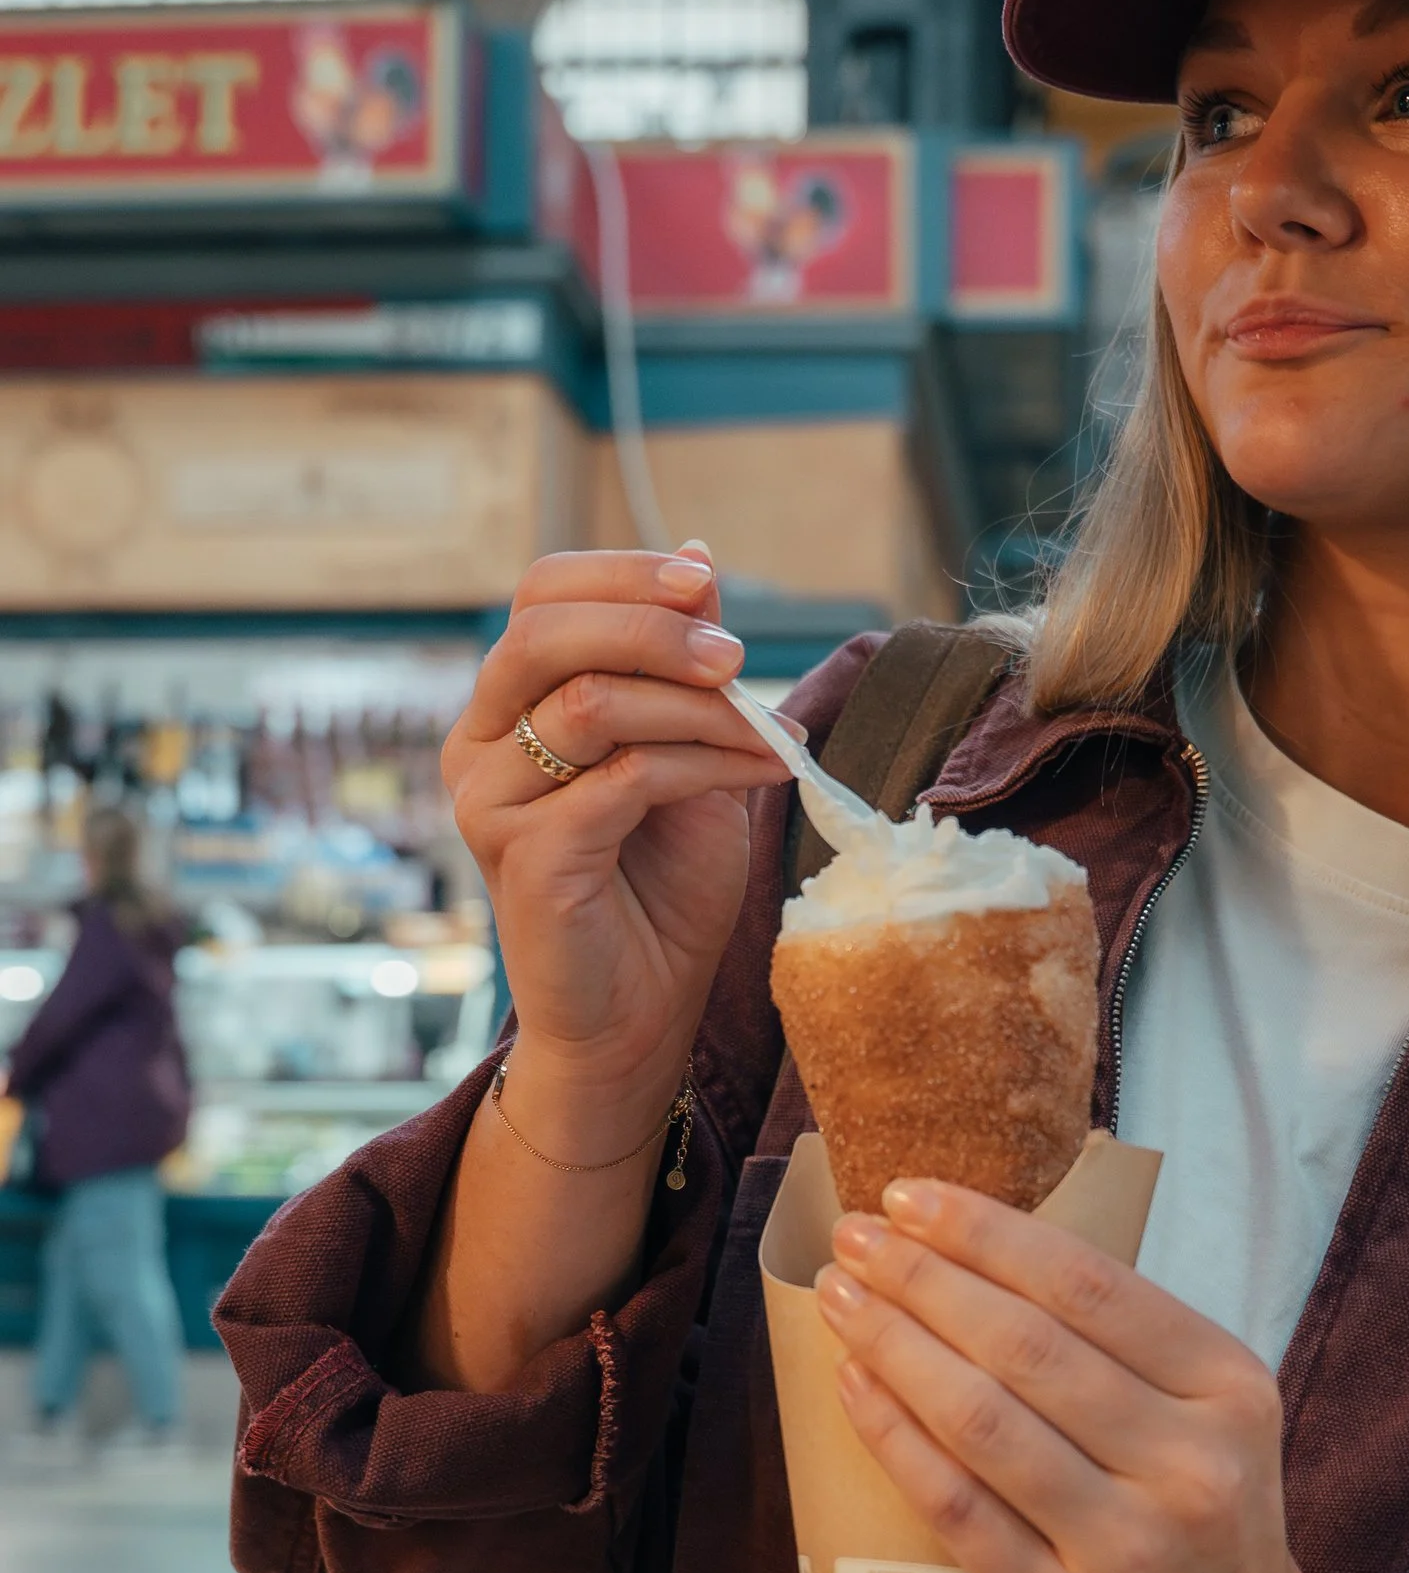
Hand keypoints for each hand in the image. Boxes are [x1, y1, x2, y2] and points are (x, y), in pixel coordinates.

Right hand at [444, 544, 788, 1127]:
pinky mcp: (525, 858)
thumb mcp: (689, 753)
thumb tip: (699, 559)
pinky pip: (620, 779)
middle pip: (546, 633)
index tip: (705, 583)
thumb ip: (686, 668)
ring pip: (590, 703)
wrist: (641, 1012)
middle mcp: (476, 745)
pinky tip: (761, 776)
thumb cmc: (662, 887)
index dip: (622, 575)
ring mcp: (489, 802)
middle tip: (736, 658)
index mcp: (507, 706)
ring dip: (698, 708)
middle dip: (655, 630)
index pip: (539, 595)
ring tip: (769, 736)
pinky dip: (704, 765)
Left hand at [817, 1182, 1356, 1572]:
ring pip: (981, 1418)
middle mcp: (1188, 1465)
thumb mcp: (1215, 1424)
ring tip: (842, 1298)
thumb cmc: (1207, 1531)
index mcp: (1229, 1392)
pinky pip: (955, 1506)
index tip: (913, 1195)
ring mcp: (1124, 1546)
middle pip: (1026, 1343)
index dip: (988, 1231)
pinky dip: (894, 1436)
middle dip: (926, 1276)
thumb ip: (1128, 1349)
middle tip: (857, 1235)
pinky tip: (855, 1386)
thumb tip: (982, 1247)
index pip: (1091, 1283)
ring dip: (895, 1344)